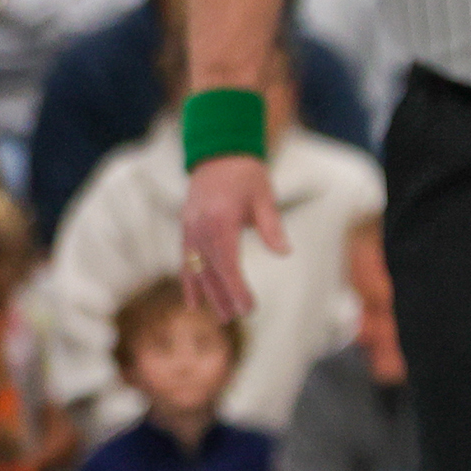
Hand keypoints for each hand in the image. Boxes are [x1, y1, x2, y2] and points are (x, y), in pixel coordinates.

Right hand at [181, 155, 286, 320]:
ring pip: (196, 268)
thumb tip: (285, 253)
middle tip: (237, 318)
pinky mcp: (186, 228)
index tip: (248, 307)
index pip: (228, 262)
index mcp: (220, 219)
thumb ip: (271, 226)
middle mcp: (200, 226)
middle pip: (211, 270)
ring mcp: (189, 228)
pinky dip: (189, 281)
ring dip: (208, 293)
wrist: (218, 153)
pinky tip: (194, 302)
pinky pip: (186, 260)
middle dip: (224, 296)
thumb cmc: (247, 175)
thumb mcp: (264, 196)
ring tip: (222, 317)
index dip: (237, 287)